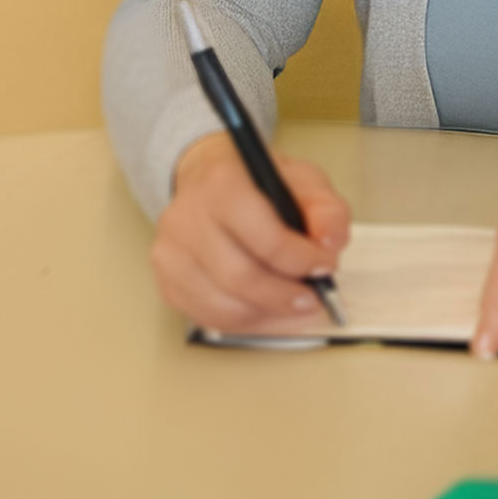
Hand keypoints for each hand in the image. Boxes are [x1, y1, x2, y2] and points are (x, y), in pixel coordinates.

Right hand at [150, 131, 350, 329]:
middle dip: (284, 295)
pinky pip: (207, 317)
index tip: (326, 266)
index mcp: (222, 184)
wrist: (209, 176)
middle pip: (239, 276)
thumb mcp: (303, 178)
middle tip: (313, 297)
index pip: (263, 235)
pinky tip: (268, 311)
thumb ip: (326, 209)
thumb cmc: (258, 180)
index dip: (300, 259)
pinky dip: (245, 322)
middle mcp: (186, 218)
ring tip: (295, 307)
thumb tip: (330, 245)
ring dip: (267, 315)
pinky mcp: (167, 281)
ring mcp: (170, 253)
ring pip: (221, 305)